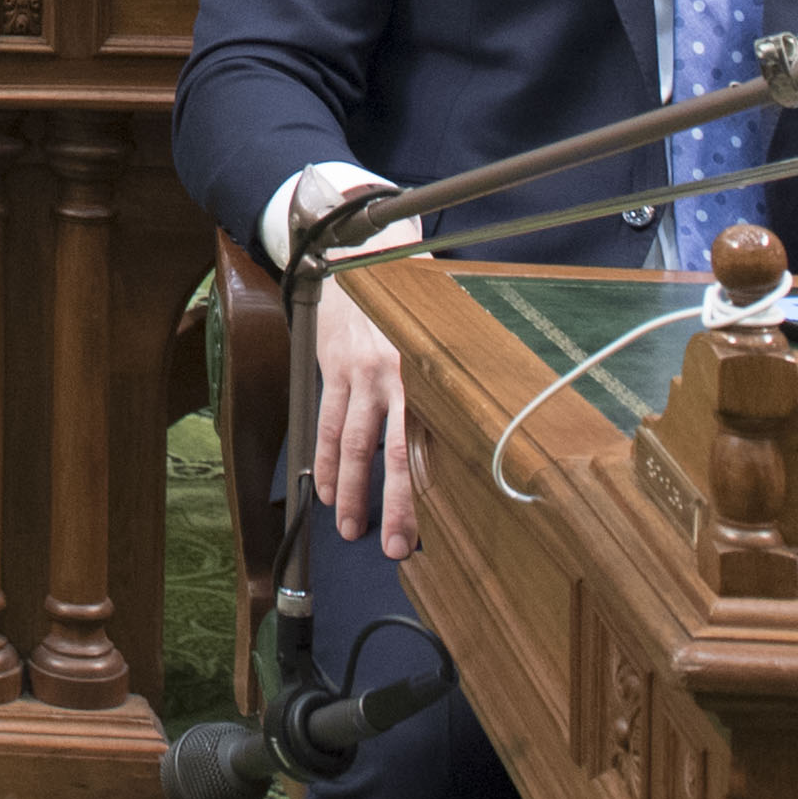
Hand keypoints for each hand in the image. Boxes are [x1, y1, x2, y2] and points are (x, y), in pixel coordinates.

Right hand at [310, 247, 425, 557]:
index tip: (439, 527)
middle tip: (398, 547)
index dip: (433, 487)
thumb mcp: (439, 336)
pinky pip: (325, 421)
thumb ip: (447, 381)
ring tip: (349, 527)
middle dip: (396, 504)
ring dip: (349, 489)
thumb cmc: (411, 299)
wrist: (362, 251)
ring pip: (353, 443)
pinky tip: (322, 487)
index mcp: (430, 374)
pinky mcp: (332, 367)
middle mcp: (396, 377)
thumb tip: (475, 436)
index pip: (434, 442)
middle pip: (396, 452)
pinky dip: (323, 458)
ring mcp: (359, 374)